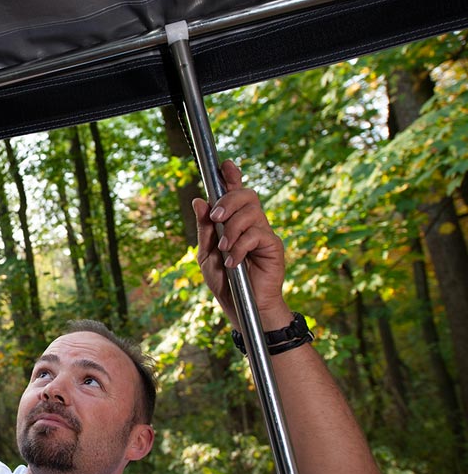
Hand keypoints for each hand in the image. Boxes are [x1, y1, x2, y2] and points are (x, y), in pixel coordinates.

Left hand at [192, 160, 288, 329]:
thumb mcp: (207, 255)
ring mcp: (264, 233)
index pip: (234, 193)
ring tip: (224, 250)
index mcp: (233, 222)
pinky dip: (241, 247)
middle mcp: (251, 223)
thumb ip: (205, 229)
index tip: (225, 165)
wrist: (242, 308)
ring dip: (232, 229)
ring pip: (252, 212)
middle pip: (246, 195)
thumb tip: (198, 200)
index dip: (231, 176)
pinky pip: (257, 235)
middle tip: (215, 219)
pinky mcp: (273, 247)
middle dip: (228, 201)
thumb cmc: (225, 282)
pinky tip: (234, 263)